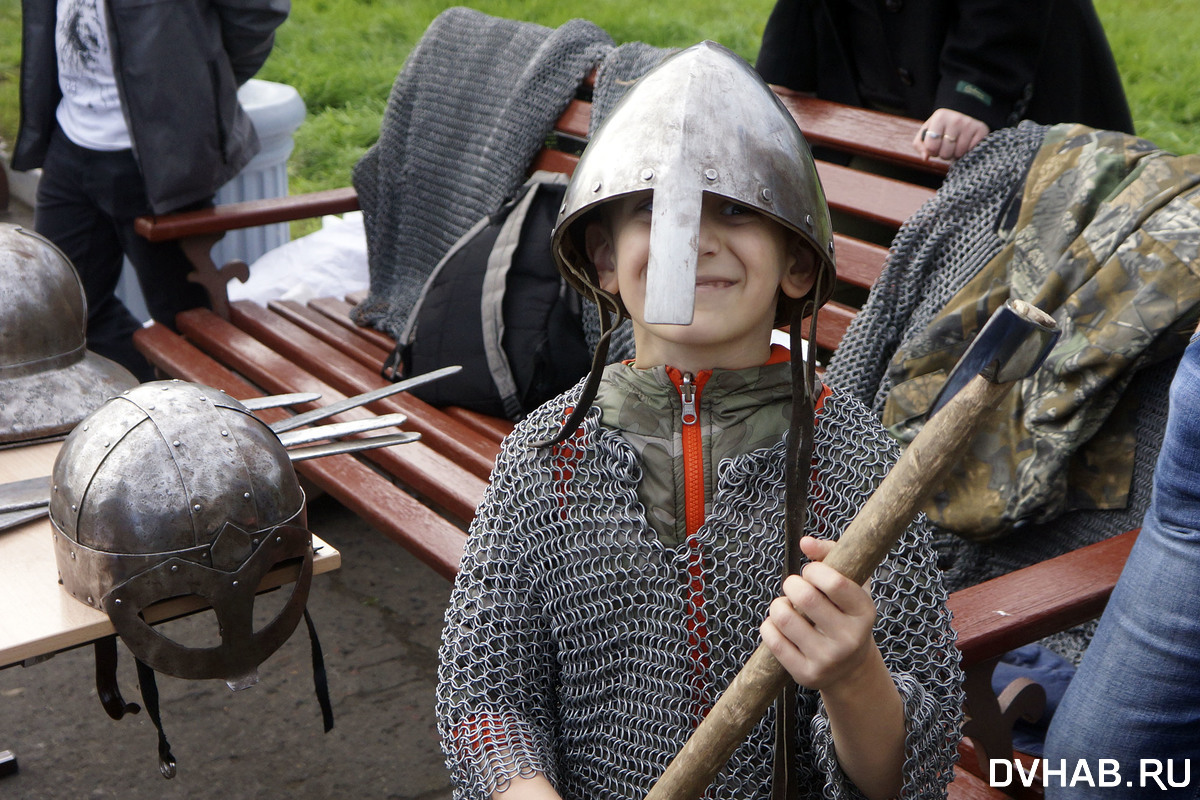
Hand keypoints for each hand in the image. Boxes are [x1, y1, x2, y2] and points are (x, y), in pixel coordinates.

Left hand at [760, 536, 878, 690]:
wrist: (850, 667)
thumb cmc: (845, 614)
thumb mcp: (850, 583)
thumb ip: (830, 554)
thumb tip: (804, 543)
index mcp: (864, 612)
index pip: (834, 582)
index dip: (814, 570)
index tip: (810, 572)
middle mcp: (850, 639)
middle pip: (805, 598)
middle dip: (792, 584)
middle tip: (794, 587)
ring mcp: (828, 660)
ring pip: (784, 618)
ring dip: (778, 605)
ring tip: (786, 606)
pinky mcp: (806, 674)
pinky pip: (773, 640)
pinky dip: (769, 626)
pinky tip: (779, 626)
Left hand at [912, 109, 989, 160]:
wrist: (967, 110)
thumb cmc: (943, 124)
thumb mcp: (928, 129)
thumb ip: (920, 144)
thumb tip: (925, 158)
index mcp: (940, 118)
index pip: (931, 147)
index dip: (932, 151)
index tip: (935, 146)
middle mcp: (955, 120)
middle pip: (945, 153)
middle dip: (944, 153)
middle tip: (947, 146)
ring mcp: (970, 125)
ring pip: (958, 154)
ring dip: (956, 154)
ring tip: (956, 144)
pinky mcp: (981, 130)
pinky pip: (970, 152)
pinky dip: (967, 152)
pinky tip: (966, 144)